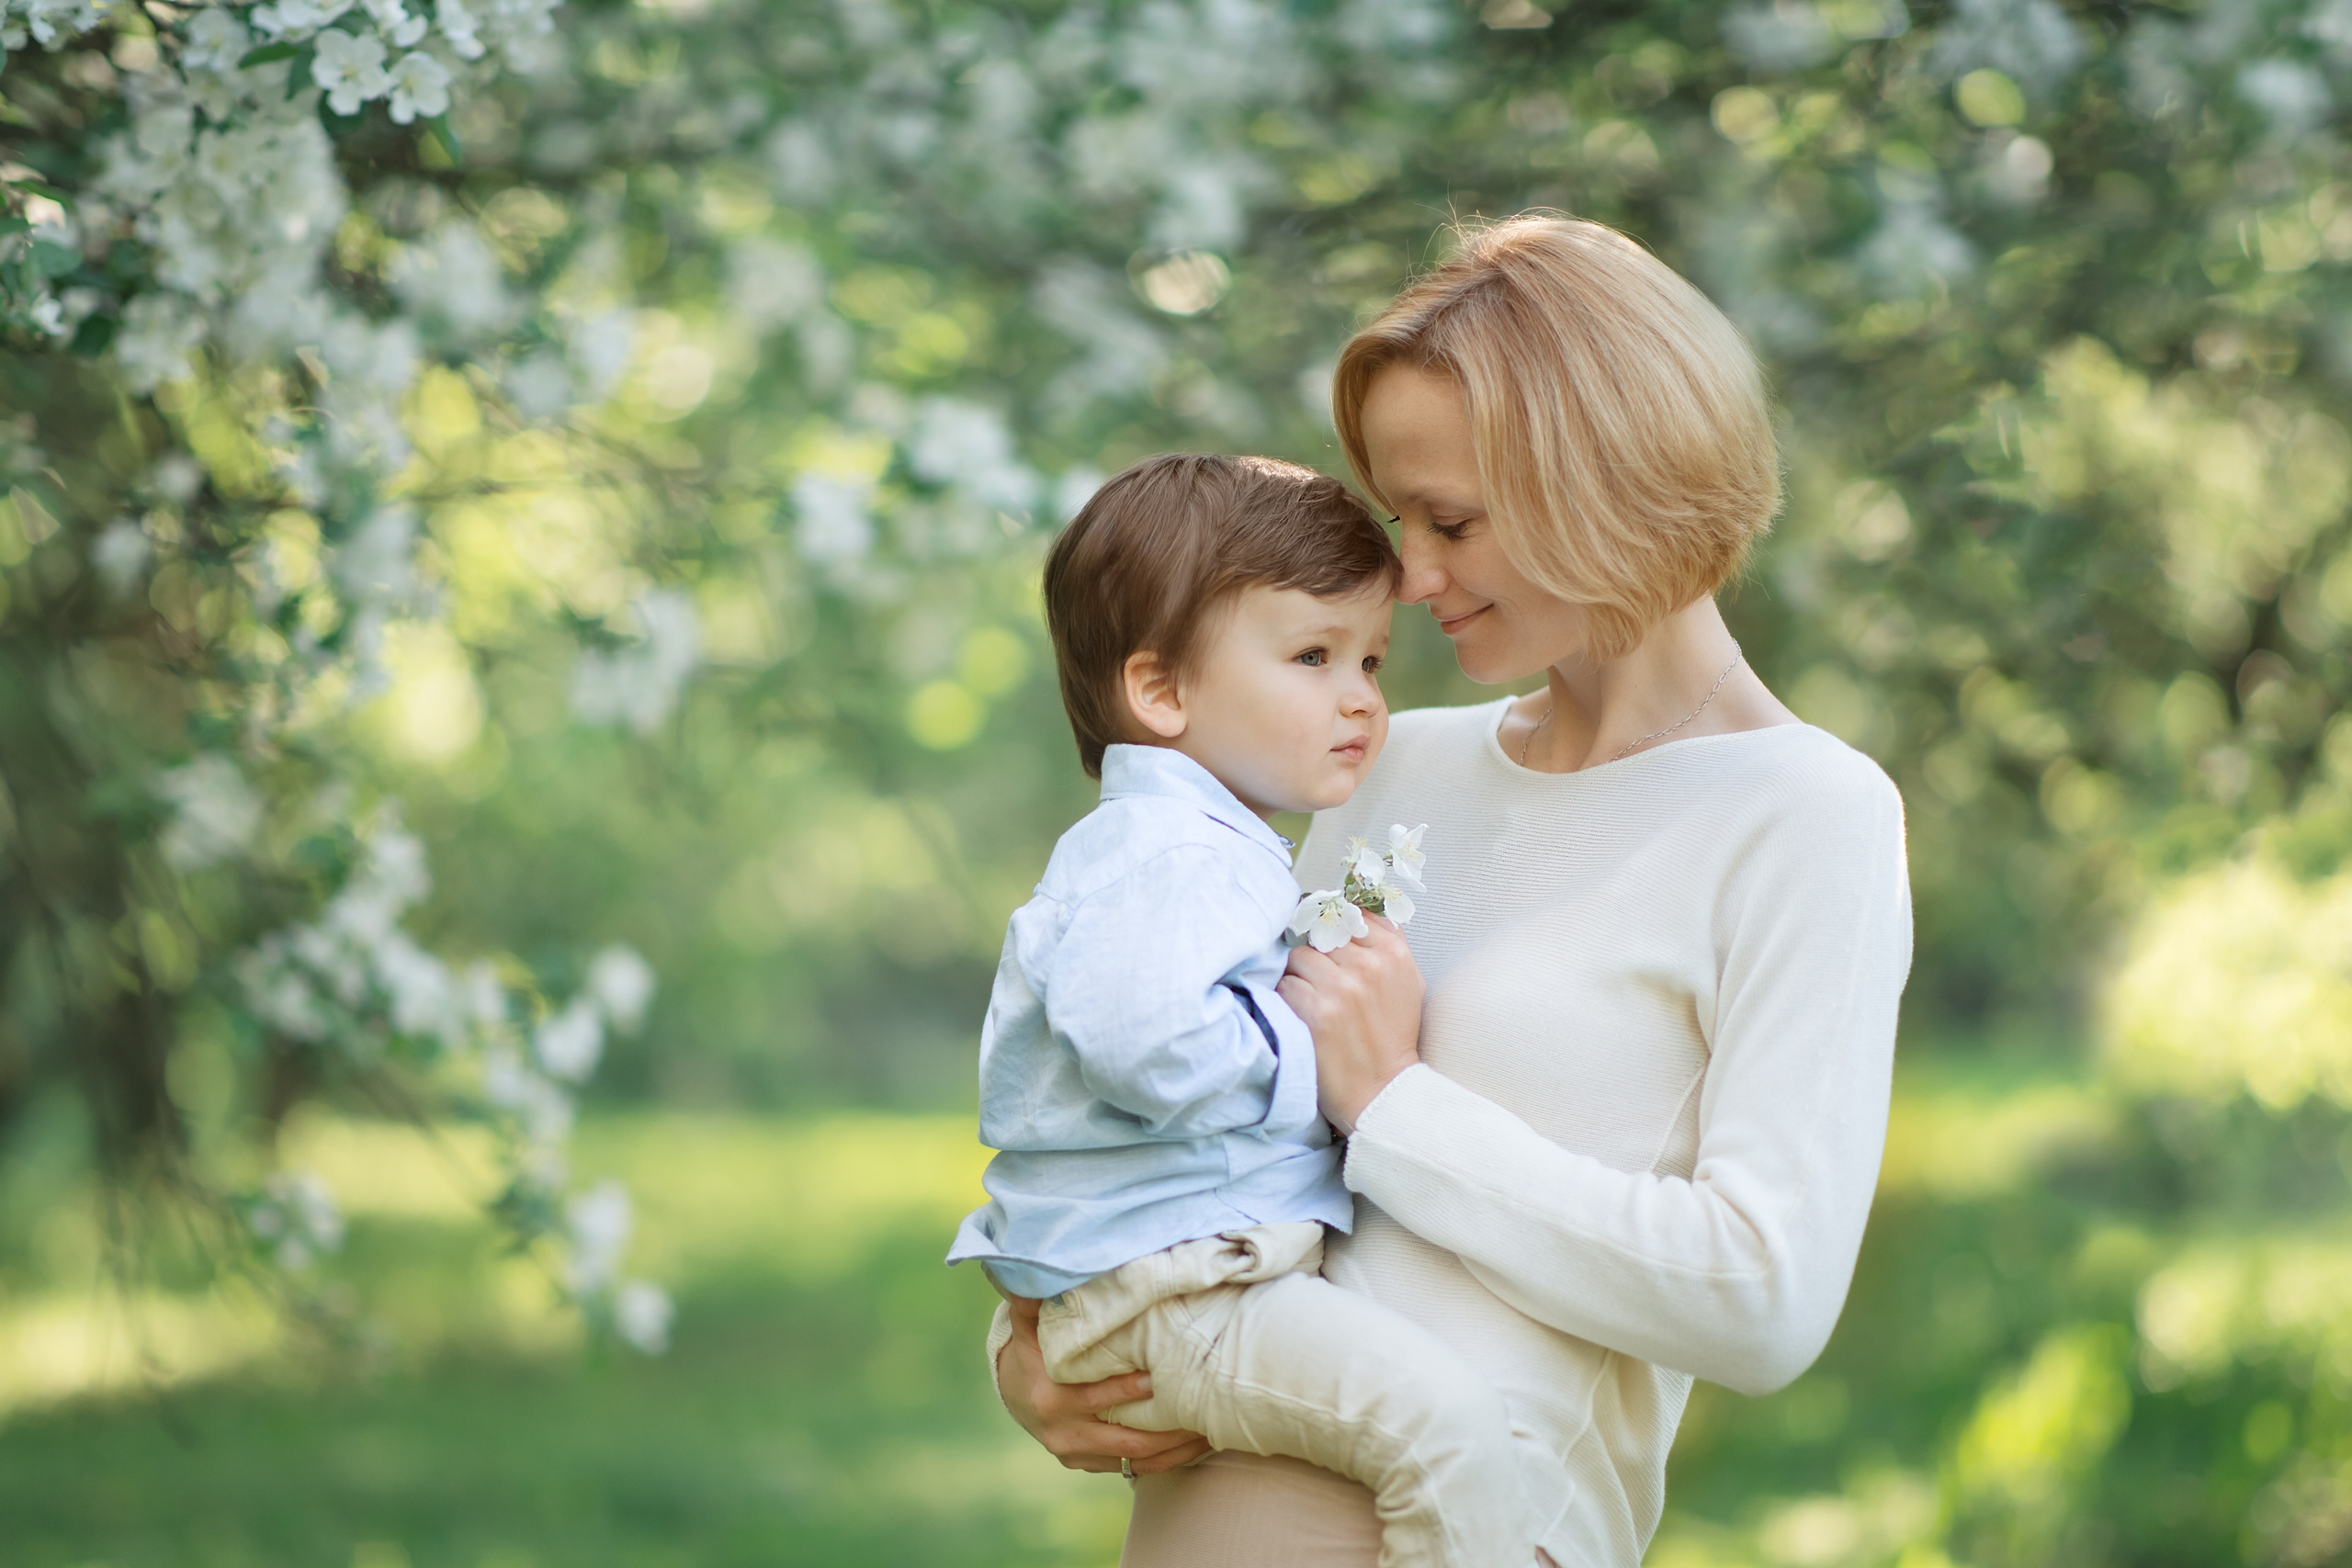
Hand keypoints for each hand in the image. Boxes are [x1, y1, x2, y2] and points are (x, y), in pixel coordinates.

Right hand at [995, 1295, 1212, 1474]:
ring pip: (1137, 1460)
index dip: (1128, 1390)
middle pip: (1126, 1439)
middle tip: (1202, 1407)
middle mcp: (1064, 1434)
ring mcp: (1077, 1455)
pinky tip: (1195, 1444)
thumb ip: (1032, 1302)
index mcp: (1051, 1400)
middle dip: (1167, 1427)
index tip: (1160, 1375)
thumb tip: (1027, 1276)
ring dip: (1175, 1448)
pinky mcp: (1090, 1465)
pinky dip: (1167, 1460)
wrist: (1013, 1393)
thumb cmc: (1032, 1351)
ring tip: (1210, 1429)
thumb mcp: (1027, 1326)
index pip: (1096, 1398)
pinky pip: (1135, 1470)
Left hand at [1278, 914, 1424, 1134]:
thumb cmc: (1391, 1038)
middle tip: (1325, 985)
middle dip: (1317, 956)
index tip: (1329, 943)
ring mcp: (1341, 987)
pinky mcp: (1315, 1011)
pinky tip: (1306, 1019)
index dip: (1334, 927)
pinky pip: (1285, 985)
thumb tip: (1356, 907)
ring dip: (1300, 978)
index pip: (1350, 913)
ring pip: (1298, 957)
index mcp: (1394, 954)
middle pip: (1320, 935)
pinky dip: (1289, 1001)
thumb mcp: (1406, 984)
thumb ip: (1385, 944)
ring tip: (1316, 1004)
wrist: (1383, 1091)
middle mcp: (1369, 965)